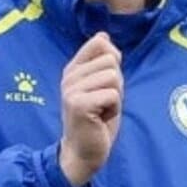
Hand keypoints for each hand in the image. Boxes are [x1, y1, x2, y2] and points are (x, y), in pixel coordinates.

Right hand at [59, 33, 122, 186]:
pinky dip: (114, 108)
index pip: (100, 43)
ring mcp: (71, 89)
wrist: (84, 151)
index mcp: (74, 68)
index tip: (105, 82)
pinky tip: (100, 118)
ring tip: (101, 110)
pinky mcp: (78, 104)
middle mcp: (69, 76)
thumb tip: (104, 35)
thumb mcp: (102, 86)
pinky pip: (112, 94)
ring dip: (116, 97)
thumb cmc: (97, 120)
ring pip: (113, 77)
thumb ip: (104, 62)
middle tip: (104, 103)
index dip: (114, 61)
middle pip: (112, 61)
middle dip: (117, 84)